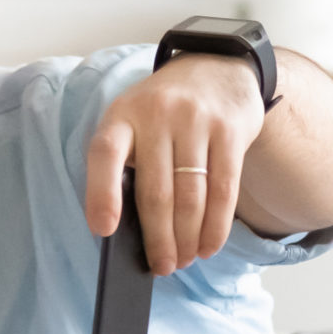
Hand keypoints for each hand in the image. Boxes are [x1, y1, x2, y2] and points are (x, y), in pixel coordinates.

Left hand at [85, 53, 268, 273]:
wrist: (216, 67)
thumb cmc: (163, 111)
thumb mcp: (134, 120)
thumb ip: (128, 162)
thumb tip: (130, 229)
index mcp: (121, 115)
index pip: (105, 154)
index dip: (102, 194)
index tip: (103, 231)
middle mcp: (157, 114)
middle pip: (156, 191)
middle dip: (159, 239)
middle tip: (162, 267)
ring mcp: (196, 121)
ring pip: (192, 196)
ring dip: (188, 238)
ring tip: (185, 259)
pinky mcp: (230, 131)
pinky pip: (224, 189)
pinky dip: (216, 226)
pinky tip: (209, 245)